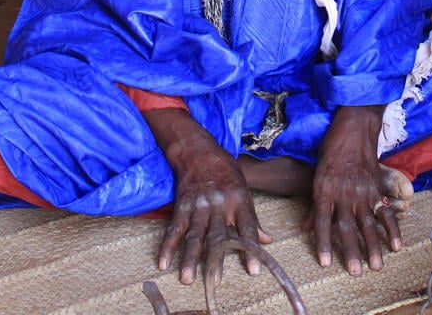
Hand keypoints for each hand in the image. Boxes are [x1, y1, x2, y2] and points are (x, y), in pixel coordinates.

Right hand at [145, 108, 268, 283]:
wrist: (198, 150)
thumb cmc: (226, 171)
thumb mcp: (244, 189)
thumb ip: (252, 218)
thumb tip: (267, 240)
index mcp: (239, 199)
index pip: (247, 227)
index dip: (251, 249)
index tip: (254, 270)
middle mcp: (219, 203)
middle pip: (217, 235)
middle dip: (216, 259)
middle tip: (215, 280)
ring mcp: (198, 205)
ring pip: (194, 235)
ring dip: (190, 258)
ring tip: (187, 278)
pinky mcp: (182, 205)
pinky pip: (174, 228)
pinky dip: (168, 246)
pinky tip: (164, 262)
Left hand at [304, 104, 401, 275]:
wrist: (354, 127)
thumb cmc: (331, 150)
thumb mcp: (316, 174)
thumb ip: (313, 203)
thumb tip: (304, 227)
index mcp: (324, 189)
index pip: (321, 221)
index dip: (323, 243)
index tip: (325, 263)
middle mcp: (343, 192)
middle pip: (346, 226)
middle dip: (351, 251)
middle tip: (355, 272)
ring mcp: (362, 191)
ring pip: (368, 223)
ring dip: (373, 246)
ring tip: (376, 266)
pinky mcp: (376, 188)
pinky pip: (385, 211)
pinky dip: (392, 228)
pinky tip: (396, 245)